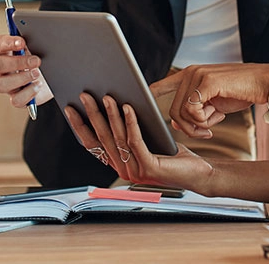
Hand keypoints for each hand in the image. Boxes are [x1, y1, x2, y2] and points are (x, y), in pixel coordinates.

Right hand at [0, 34, 53, 107]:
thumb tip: (37, 33)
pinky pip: (15, 100)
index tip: (22, 42)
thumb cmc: (43, 59)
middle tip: (36, 60)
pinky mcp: (16, 98)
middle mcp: (2, 69)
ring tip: (37, 74)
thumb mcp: (39, 47)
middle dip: (18, 62)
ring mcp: (7, 85)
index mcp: (5, 52)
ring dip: (21, 78)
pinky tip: (38, 86)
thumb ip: (33, 40)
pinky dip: (28, 93)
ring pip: (0, 85)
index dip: (8, 43)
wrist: (54, 78)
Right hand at [63, 92, 211, 188]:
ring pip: (118, 137)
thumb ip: (129, 130)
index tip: (70, 108)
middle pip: (102, 138)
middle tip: (84, 95)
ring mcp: (135, 170)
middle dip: (92, 114)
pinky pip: (135, 140)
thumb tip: (115, 103)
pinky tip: (128, 107)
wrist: (198, 173)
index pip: (93, 144)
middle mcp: (123, 168)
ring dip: (110, 114)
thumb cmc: (172, 154)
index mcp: (119, 163)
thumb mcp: (147, 139)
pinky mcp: (149, 167)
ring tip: (106, 96)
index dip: (80, 126)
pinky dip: (130, 122)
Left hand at [151, 64, 268, 138]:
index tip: (136, 105)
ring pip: (182, 112)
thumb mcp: (214, 103)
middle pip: (173, 109)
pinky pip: (193, 110)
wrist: (264, 83)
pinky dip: (203, 120)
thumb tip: (174, 123)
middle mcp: (190, 72)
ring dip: (196, 126)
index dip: (149, 95)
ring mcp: (197, 75)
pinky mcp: (206, 81)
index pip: (161, 85)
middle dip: (186, 127)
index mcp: (190, 75)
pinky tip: (216, 119)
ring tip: (212, 125)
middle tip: (204, 132)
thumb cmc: (240, 92)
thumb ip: (195, 110)